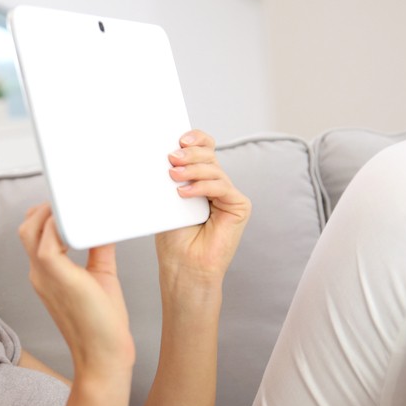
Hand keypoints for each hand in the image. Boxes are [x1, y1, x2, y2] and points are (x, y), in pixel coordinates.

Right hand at [18, 204, 134, 376]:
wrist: (104, 357)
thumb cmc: (104, 324)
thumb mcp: (101, 276)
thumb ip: (99, 249)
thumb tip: (105, 224)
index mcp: (46, 274)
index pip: (33, 236)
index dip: (46, 216)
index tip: (66, 204)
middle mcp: (39, 273)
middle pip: (26, 228)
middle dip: (44, 209)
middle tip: (71, 201)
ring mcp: (44, 276)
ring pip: (31, 229)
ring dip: (51, 213)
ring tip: (75, 207)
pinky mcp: (58, 277)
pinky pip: (47, 241)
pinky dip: (60, 226)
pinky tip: (79, 222)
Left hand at [158, 130, 250, 283]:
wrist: (183, 267)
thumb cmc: (174, 238)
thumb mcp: (167, 200)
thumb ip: (172, 177)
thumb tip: (166, 155)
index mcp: (201, 180)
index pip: (204, 149)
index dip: (195, 139)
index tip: (178, 138)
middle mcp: (216, 185)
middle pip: (209, 156)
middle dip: (190, 153)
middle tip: (172, 158)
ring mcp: (229, 195)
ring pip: (214, 170)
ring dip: (192, 170)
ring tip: (173, 176)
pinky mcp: (239, 206)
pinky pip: (222, 187)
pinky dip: (202, 187)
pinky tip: (184, 194)